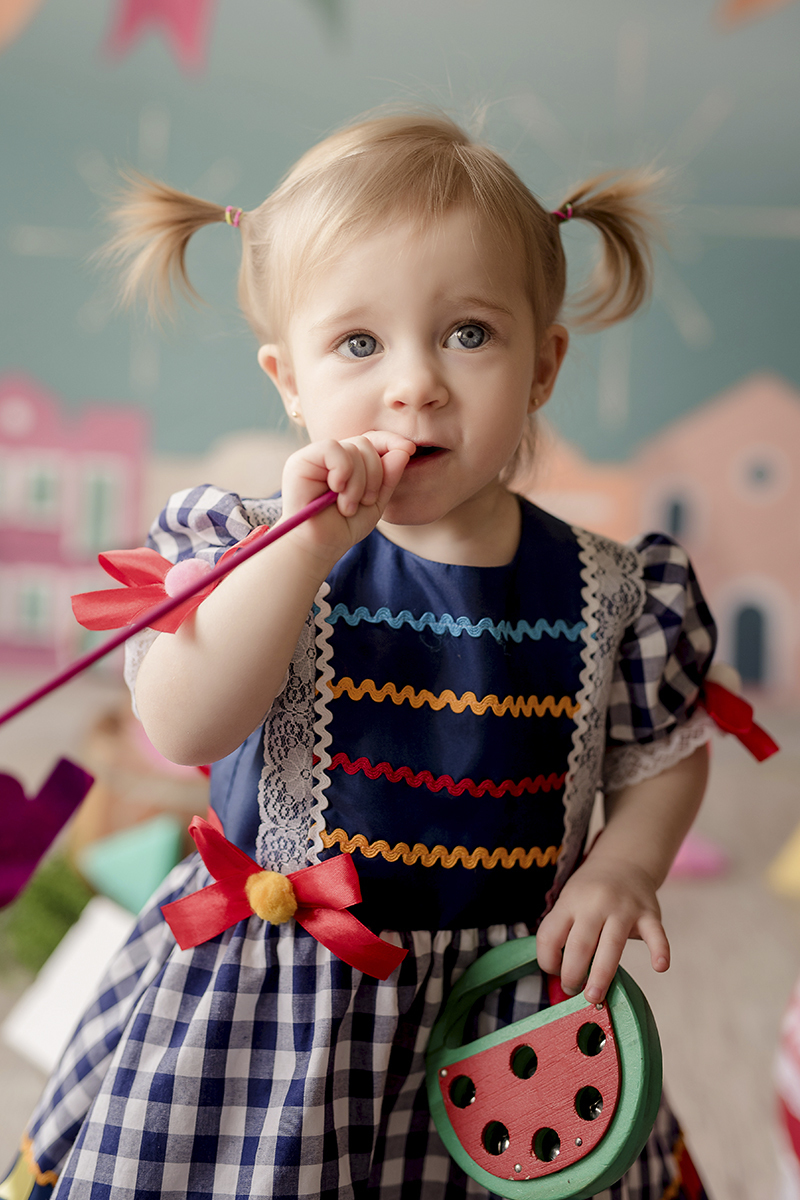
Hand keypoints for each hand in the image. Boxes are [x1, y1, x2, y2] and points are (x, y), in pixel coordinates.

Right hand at [280, 431, 414, 560]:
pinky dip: (343, 470)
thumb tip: (405, 449)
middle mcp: (330, 457)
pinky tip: (337, 491)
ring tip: (347, 506)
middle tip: (364, 502)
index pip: (372, 440)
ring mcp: (315, 457)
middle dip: (374, 474)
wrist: (319, 548)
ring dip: (358, 482)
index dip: (391, 442)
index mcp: (348, 463)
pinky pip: (332, 448)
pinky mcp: (300, 461)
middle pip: (365, 443)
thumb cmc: (342, 528)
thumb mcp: (375, 503)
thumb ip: (389, 477)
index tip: (410, 449)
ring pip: (352, 447)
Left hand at [535, 854, 669, 1003]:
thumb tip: (558, 975)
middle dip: (572, 974)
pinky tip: (660, 967)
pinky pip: (656, 934)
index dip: (547, 960)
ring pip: (611, 945)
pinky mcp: (649, 914)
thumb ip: (563, 931)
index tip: (554, 973)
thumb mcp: (568, 901)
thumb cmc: (590, 893)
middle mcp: (595, 904)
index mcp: (570, 902)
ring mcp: (624, 908)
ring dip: (601, 975)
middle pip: (580, 944)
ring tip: (594, 997)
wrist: (623, 861)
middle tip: (573, 991)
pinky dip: (660, 950)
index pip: (550, 935)